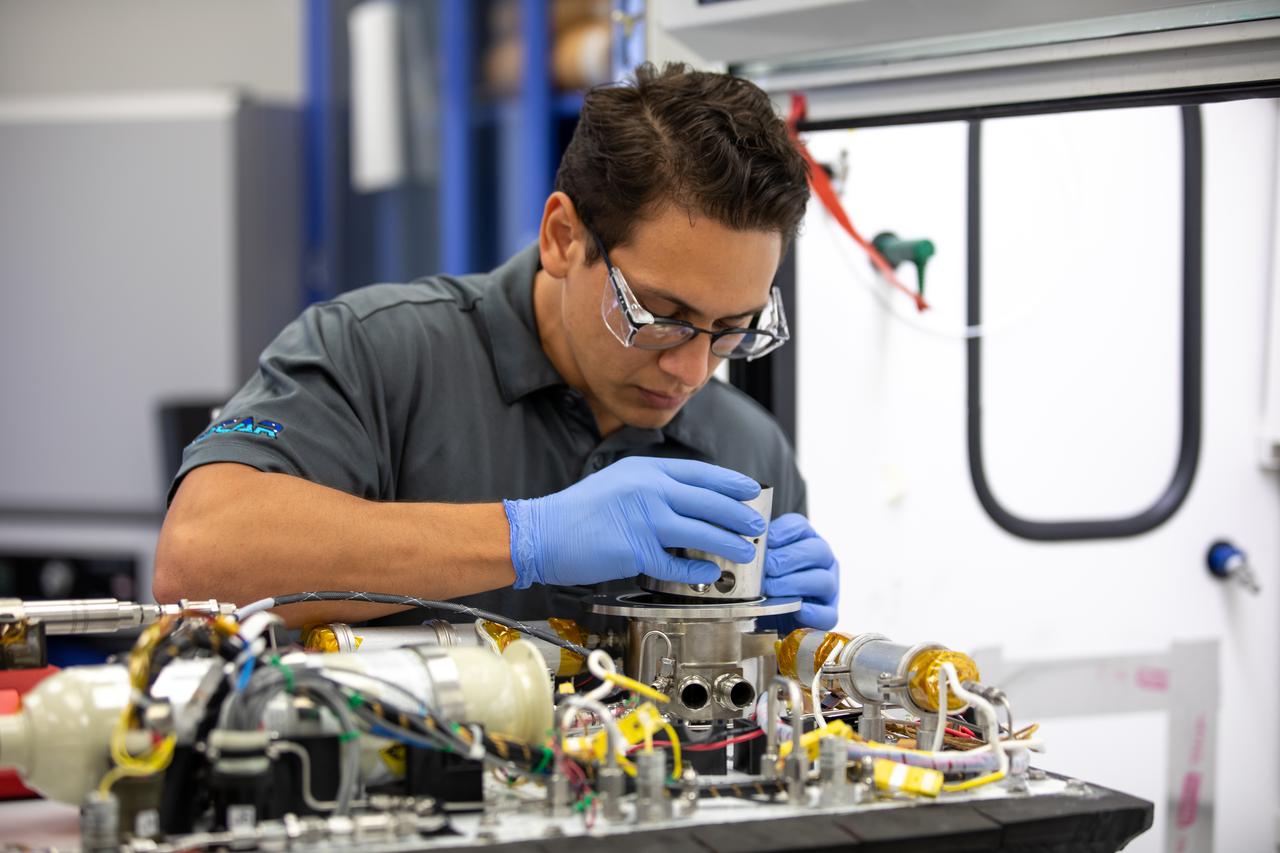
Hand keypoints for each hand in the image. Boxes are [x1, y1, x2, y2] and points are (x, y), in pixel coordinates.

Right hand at [504, 456, 765, 588]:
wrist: (541, 532)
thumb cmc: (579, 512)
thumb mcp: (619, 483)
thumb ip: (653, 489)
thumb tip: (689, 503)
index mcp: (646, 470)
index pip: (700, 473)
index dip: (730, 483)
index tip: (750, 490)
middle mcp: (649, 490)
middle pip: (708, 501)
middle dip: (739, 515)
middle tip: (757, 525)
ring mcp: (644, 520)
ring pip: (701, 532)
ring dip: (728, 543)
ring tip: (746, 552)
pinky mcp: (636, 551)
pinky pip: (677, 565)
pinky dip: (698, 571)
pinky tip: (711, 574)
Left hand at [762, 513, 838, 629]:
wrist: (770, 615)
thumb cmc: (765, 582)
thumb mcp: (760, 562)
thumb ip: (756, 551)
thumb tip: (740, 546)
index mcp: (806, 540)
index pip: (799, 527)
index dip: (781, 533)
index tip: (762, 542)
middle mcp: (822, 561)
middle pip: (816, 551)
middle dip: (787, 559)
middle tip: (765, 569)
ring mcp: (829, 587)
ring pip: (823, 580)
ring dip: (794, 584)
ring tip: (770, 590)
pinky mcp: (828, 614)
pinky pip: (828, 613)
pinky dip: (812, 612)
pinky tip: (796, 610)